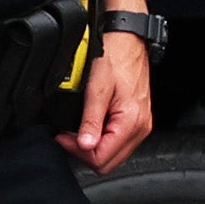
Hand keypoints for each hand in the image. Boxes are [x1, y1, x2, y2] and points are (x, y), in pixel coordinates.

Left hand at [66, 27, 155, 172]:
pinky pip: (119, 143)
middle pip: (108, 162)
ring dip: (94, 148)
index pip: (101, 158)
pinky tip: (92, 127)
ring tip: (79, 130)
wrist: (128, 41)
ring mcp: (141, 125)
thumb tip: (85, 145)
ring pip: (113, 155)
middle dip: (85, 153)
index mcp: (131, 122)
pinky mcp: (138, 120)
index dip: (78, 151)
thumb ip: (90, 121)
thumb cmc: (115, 58)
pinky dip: (103, 140)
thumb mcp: (97, 89)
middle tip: (68, 136)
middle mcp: (140, 127)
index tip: (64, 137)